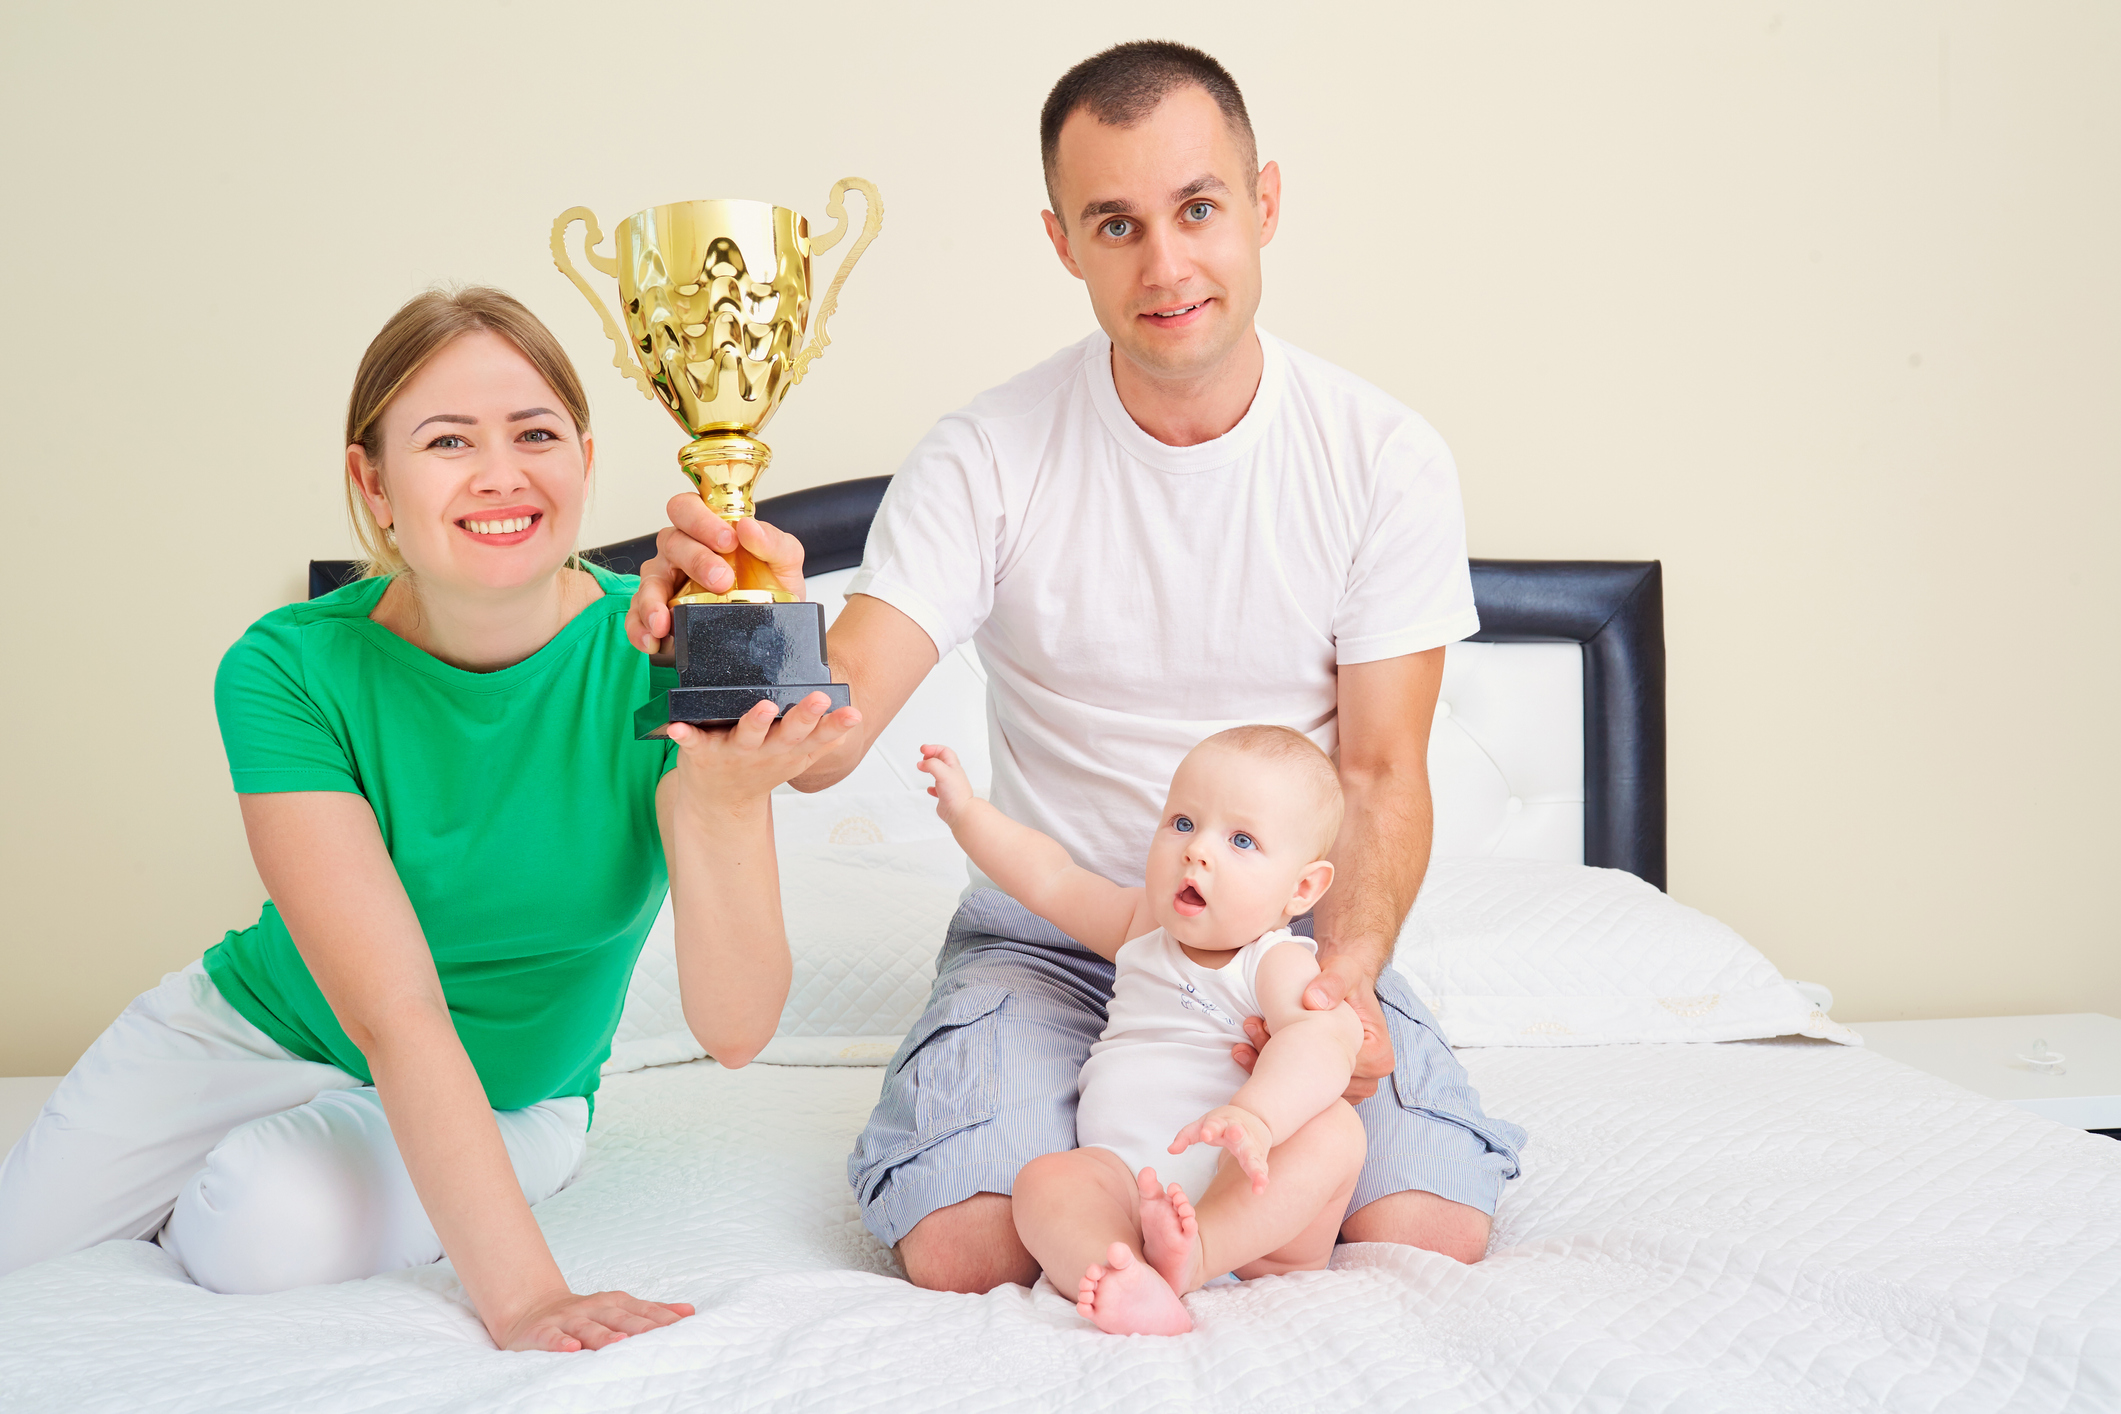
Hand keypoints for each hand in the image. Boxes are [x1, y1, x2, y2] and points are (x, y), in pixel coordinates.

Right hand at [493, 1287, 694, 1352]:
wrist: (533, 1310)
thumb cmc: (586, 1316)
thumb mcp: (619, 1310)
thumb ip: (652, 1312)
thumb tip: (689, 1312)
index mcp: (614, 1304)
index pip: (642, 1311)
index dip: (661, 1318)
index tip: (683, 1327)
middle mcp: (593, 1308)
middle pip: (619, 1318)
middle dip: (639, 1326)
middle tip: (658, 1336)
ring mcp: (567, 1319)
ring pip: (587, 1327)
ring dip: (603, 1334)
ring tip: (618, 1343)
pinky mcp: (542, 1332)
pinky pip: (551, 1337)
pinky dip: (560, 1342)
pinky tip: (570, 1348)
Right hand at [625, 495, 807, 653]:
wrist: (772, 629)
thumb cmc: (771, 586)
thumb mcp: (785, 562)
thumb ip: (774, 542)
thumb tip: (750, 528)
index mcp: (706, 530)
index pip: (688, 508)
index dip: (702, 520)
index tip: (728, 540)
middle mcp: (681, 551)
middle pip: (671, 542)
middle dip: (694, 560)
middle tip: (720, 581)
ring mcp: (666, 582)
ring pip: (649, 581)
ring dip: (653, 601)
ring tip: (664, 622)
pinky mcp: (658, 613)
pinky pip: (637, 617)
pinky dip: (639, 629)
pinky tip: (651, 640)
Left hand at [668, 693, 861, 803]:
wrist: (719, 805)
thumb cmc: (758, 771)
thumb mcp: (794, 759)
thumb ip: (821, 740)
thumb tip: (852, 718)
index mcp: (788, 750)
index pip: (818, 736)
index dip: (835, 725)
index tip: (853, 713)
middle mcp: (765, 752)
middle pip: (788, 733)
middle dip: (804, 717)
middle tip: (819, 699)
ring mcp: (734, 754)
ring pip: (748, 736)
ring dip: (755, 722)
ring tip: (763, 707)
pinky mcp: (703, 754)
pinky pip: (692, 743)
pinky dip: (684, 736)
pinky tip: (676, 726)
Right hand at [916, 744, 973, 823]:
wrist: (960, 812)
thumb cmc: (957, 794)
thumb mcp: (943, 772)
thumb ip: (932, 765)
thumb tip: (922, 763)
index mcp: (953, 766)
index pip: (944, 751)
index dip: (933, 748)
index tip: (923, 750)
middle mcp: (952, 775)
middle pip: (942, 760)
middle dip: (932, 755)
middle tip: (924, 755)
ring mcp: (948, 785)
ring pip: (940, 773)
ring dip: (931, 769)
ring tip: (923, 767)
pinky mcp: (944, 796)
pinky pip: (937, 789)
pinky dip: (931, 787)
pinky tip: (930, 789)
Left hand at [1170, 1104, 1273, 1194]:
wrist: (1254, 1116)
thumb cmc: (1223, 1123)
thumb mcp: (1203, 1124)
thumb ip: (1186, 1136)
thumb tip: (1171, 1150)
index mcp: (1222, 1123)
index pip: (1215, 1125)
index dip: (1210, 1129)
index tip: (1205, 1135)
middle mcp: (1239, 1132)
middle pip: (1237, 1133)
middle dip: (1236, 1133)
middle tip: (1236, 1133)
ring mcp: (1251, 1145)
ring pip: (1253, 1155)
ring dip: (1255, 1166)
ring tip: (1259, 1180)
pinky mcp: (1259, 1156)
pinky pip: (1260, 1168)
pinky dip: (1261, 1178)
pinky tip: (1260, 1189)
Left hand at [1232, 961, 1394, 1102]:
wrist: (1341, 986)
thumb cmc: (1346, 979)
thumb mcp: (1345, 970)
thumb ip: (1333, 981)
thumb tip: (1315, 1001)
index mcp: (1378, 1058)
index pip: (1334, 1065)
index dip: (1298, 1047)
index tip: (1269, 1025)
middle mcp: (1368, 1080)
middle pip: (1319, 1083)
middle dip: (1281, 1060)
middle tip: (1254, 1031)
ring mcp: (1350, 1089)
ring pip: (1305, 1088)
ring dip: (1273, 1067)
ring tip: (1247, 1042)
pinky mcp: (1331, 1091)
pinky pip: (1301, 1088)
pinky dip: (1275, 1072)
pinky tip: (1248, 1053)